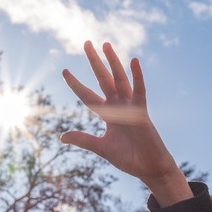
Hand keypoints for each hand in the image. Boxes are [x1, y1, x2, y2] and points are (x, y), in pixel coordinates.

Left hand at [61, 41, 192, 206]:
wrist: (149, 169)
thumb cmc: (128, 158)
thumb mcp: (102, 147)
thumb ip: (84, 139)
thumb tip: (62, 136)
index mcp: (107, 113)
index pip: (87, 95)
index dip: (75, 84)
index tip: (64, 71)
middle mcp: (117, 105)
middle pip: (102, 78)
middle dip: (94, 61)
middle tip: (86, 43)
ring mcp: (129, 106)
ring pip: (119, 79)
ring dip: (112, 61)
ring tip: (105, 44)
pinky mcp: (141, 110)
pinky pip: (139, 90)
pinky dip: (137, 76)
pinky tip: (134, 61)